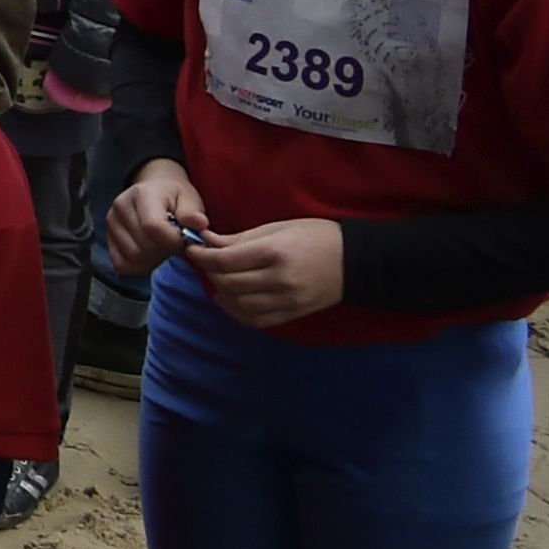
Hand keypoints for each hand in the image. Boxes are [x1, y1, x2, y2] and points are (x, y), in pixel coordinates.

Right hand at [105, 155, 211, 276]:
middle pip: (143, 246)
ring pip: (133, 257)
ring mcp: (111, 223)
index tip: (183, 240)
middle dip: (165, 251)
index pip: (153, 227)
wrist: (154, 190)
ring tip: (162, 247)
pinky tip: (150, 255)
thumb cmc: (174, 197)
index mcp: (142, 194)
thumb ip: (192, 213)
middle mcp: (120, 207)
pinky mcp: (108, 238)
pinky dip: (139, 266)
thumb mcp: (189, 199)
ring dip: (153, 260)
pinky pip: (122, 264)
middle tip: (174, 244)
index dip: (172, 241)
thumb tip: (199, 223)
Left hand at [186, 214, 346, 327]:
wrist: (356, 261)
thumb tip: (206, 241)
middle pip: (229, 284)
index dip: (201, 256)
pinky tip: (233, 300)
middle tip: (205, 263)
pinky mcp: (295, 313)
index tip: (192, 249)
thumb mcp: (277, 227)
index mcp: (274, 253)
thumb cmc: (316, 236)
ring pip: (240, 306)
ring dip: (222, 294)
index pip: (224, 261)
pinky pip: (258, 320)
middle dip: (209, 273)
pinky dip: (239, 313)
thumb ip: (240, 238)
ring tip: (218, 281)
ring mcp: (288, 300)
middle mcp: (280, 280)